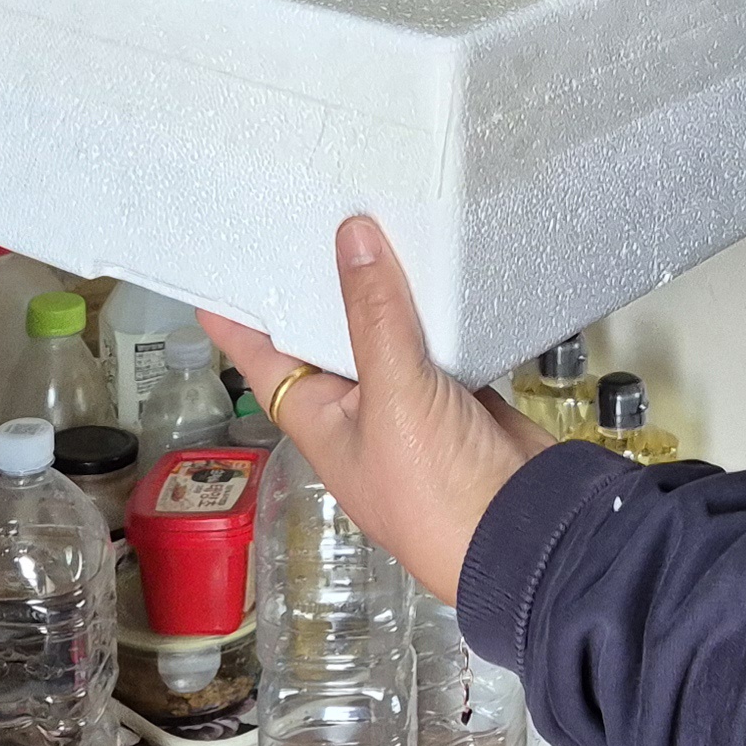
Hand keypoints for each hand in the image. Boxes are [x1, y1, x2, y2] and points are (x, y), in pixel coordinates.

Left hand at [199, 218, 561, 607]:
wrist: (525, 535)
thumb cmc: (436, 490)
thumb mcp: (394, 399)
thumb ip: (373, 316)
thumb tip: (351, 235)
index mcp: (320, 420)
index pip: (265, 358)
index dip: (241, 317)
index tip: (220, 267)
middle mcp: (359, 409)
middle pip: (327, 334)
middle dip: (320, 280)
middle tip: (307, 211)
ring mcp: (411, 401)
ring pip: (386, 330)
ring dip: (383, 285)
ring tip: (370, 217)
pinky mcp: (459, 390)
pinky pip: (437, 335)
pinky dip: (436, 302)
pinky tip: (434, 259)